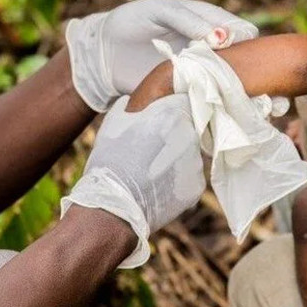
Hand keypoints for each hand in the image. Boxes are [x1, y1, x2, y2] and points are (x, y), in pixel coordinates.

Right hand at [60, 94, 204, 267]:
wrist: (113, 206)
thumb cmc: (110, 161)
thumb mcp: (114, 123)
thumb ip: (131, 106)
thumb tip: (133, 100)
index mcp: (172, 114)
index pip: (181, 106)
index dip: (169, 116)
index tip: (158, 126)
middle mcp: (190, 136)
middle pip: (188, 132)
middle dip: (174, 140)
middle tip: (151, 153)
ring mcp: (196, 163)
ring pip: (189, 157)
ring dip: (176, 162)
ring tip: (151, 174)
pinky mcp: (196, 187)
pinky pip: (189, 180)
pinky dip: (177, 183)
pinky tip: (158, 188)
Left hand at [66, 0, 257, 111]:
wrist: (104, 55)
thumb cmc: (131, 23)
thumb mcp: (159, 12)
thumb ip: (188, 20)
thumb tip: (223, 38)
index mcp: (207, 22)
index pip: (239, 29)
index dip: (245, 38)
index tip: (241, 49)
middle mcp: (210, 48)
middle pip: (242, 57)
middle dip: (250, 67)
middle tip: (248, 76)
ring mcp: (202, 73)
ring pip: (232, 80)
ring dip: (241, 87)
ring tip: (249, 95)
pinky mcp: (190, 94)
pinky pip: (212, 99)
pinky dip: (221, 103)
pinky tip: (227, 108)